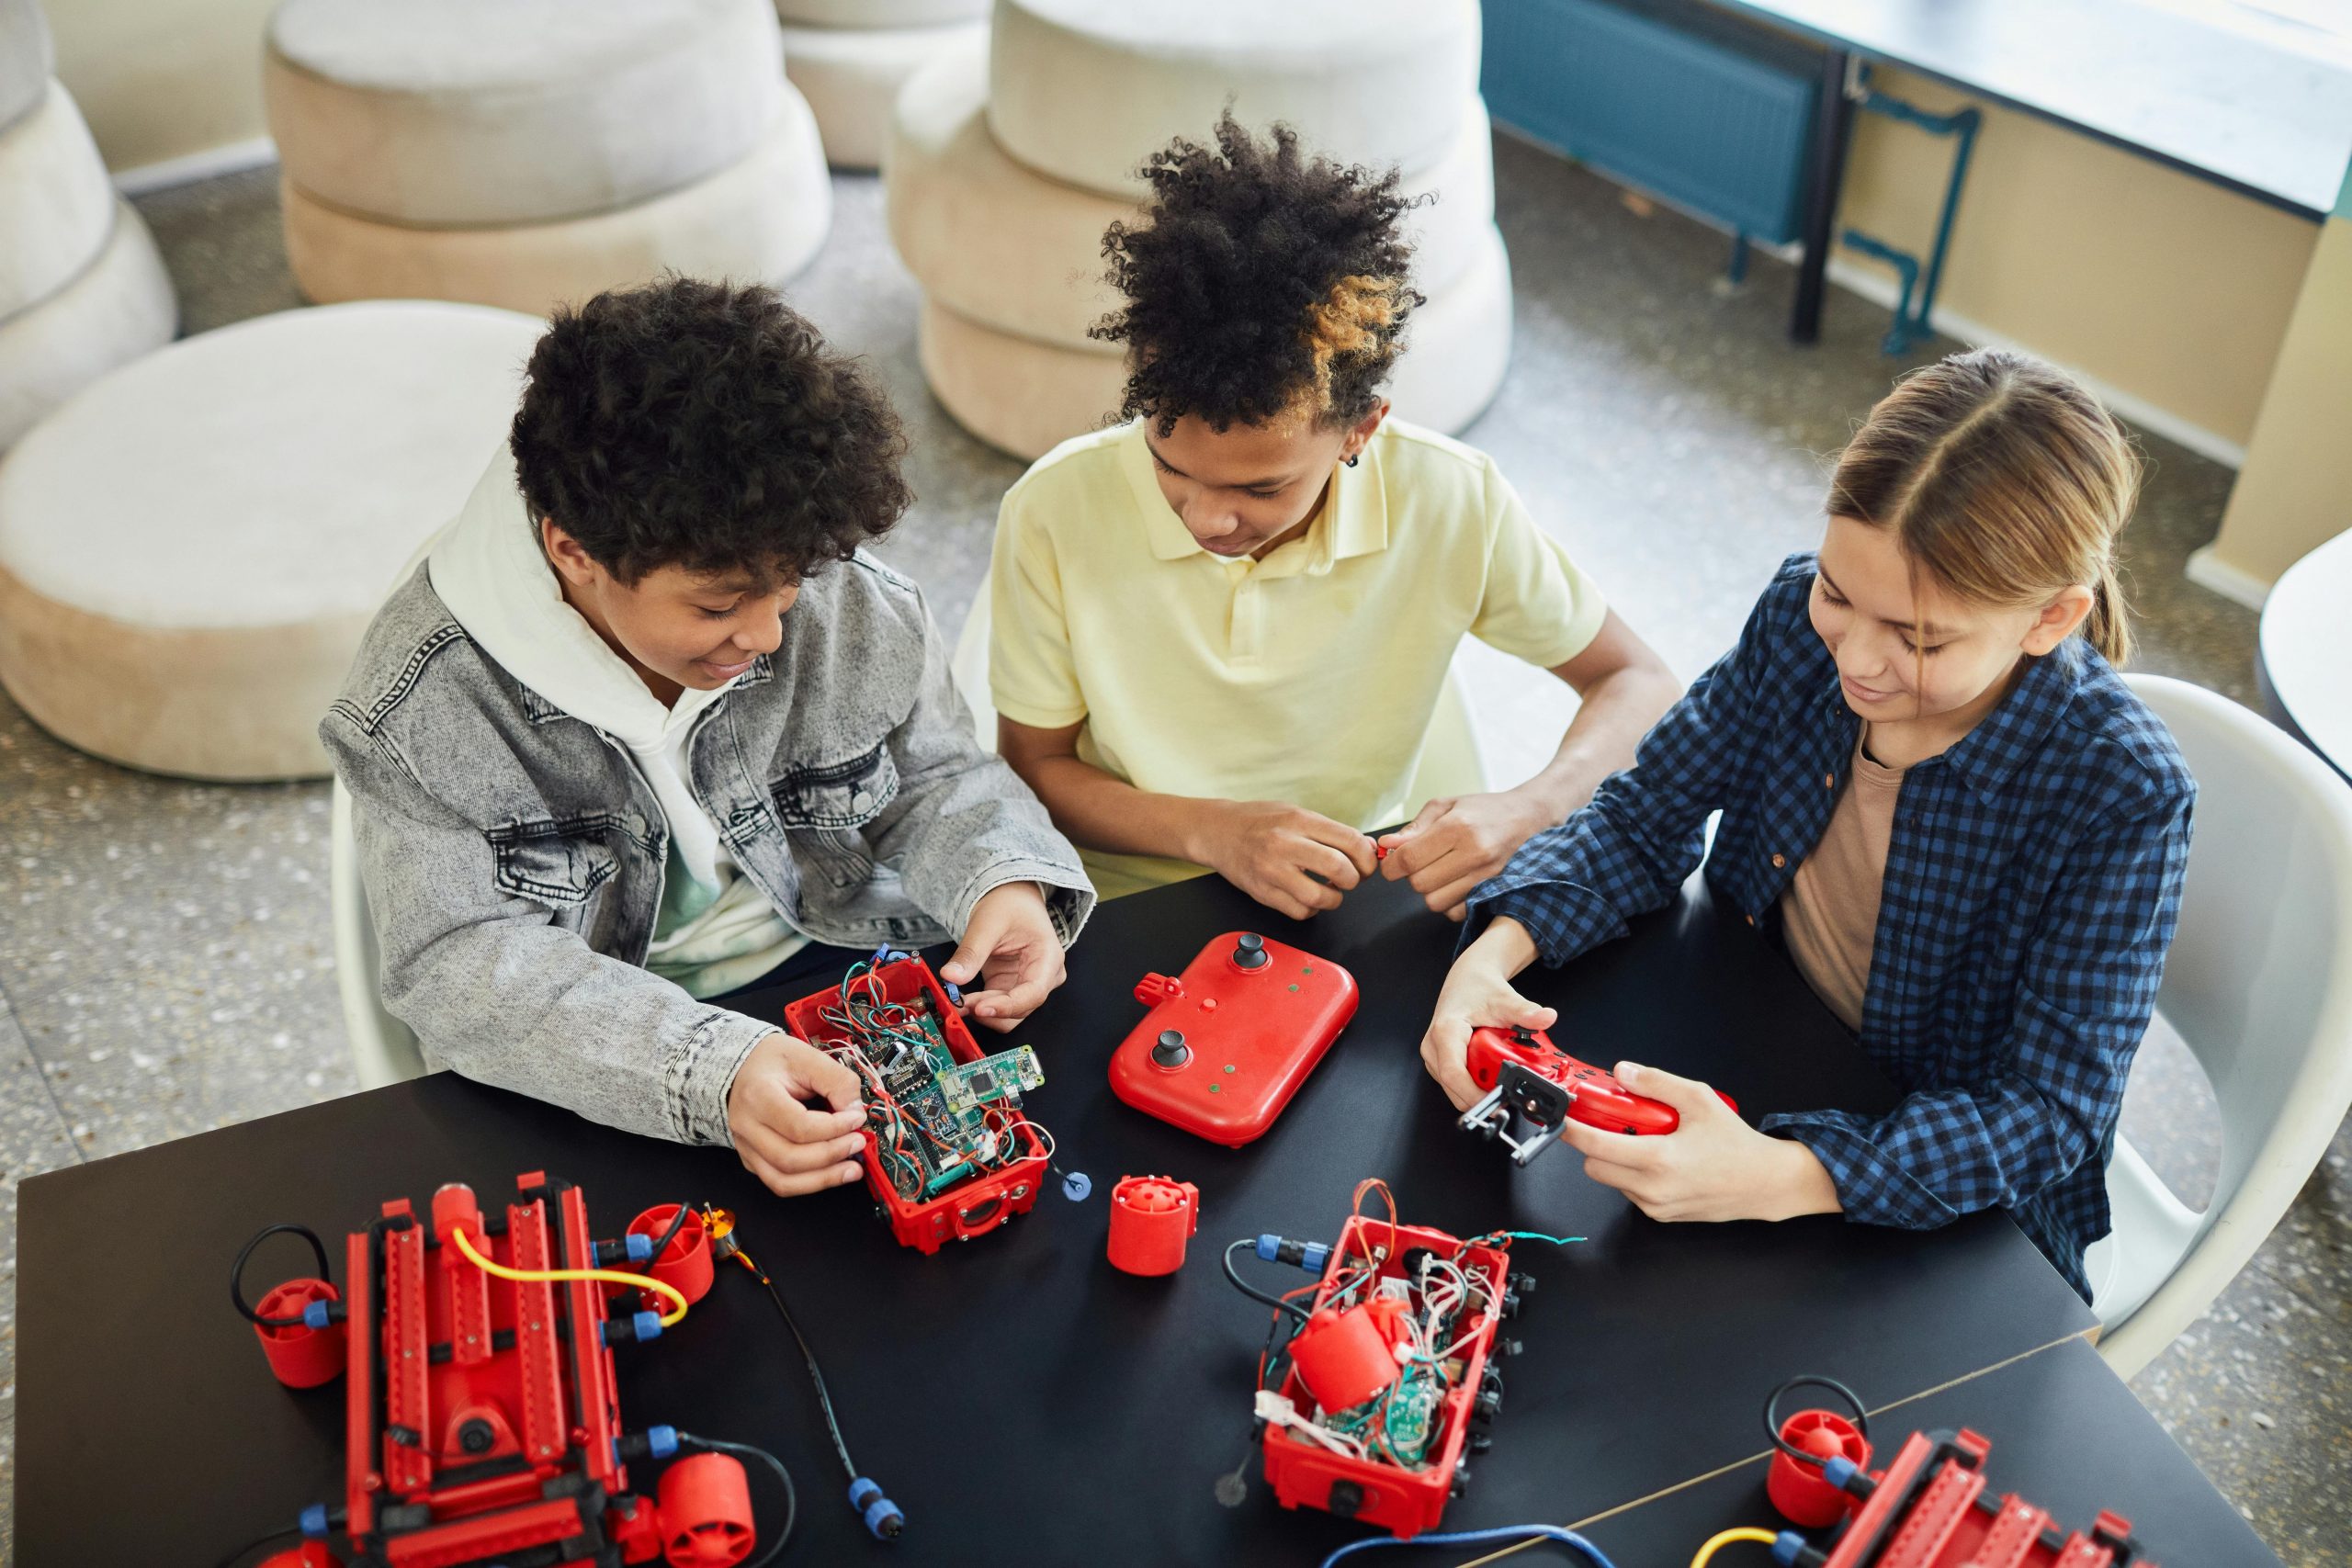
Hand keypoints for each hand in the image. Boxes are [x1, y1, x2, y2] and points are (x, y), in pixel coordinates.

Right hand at [726, 1032, 868, 1196]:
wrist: (742, 1069)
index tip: (857, 1118)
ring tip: (853, 1170)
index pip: (798, 1126)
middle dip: (832, 1155)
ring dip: (823, 1179)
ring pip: (783, 1181)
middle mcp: (747, 1127)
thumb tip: (856, 1110)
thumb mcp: (806, 1055)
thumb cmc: (773, 1061)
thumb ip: (836, 1079)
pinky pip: (780, 1183)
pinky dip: (810, 1183)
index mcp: (758, 1096)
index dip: (834, 1127)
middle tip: (858, 1143)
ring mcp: (747, 1148)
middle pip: (790, 1159)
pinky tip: (833, 1174)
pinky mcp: (753, 1161)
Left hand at [940, 881, 1065, 1032]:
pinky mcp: (1010, 987)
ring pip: (1010, 1014)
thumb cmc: (1010, 905)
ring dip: (984, 1012)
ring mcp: (1027, 984)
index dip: (1007, 1006)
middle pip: (1022, 1009)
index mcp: (1048, 958)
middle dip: (991, 1010)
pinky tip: (963, 1000)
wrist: (1010, 897)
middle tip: (961, 1004)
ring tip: (958, 1001)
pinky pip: (998, 1006)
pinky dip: (980, 1006)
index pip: (1033, 993)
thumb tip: (951, 977)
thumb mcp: (987, 924)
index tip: (980, 1008)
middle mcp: (1044, 977)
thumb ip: (970, 953)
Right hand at [1199, 800, 1377, 920]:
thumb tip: (1367, 848)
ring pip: (1318, 897)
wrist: (1217, 831)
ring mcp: (1271, 871)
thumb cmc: (1259, 820)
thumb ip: (1330, 831)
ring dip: (1334, 899)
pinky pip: (1299, 911)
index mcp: (1298, 820)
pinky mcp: (1262, 892)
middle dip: (1354, 879)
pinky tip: (1309, 898)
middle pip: (1338, 868)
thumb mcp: (1296, 813)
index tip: (1366, 863)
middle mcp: (1284, 844)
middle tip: (1350, 879)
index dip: (1367, 857)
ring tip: (1330, 891)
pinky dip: (1312, 909)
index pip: (1349, 840)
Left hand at [1378, 789, 1551, 920]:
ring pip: (1435, 902)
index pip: (1409, 859)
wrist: (1530, 817)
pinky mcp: (1495, 892)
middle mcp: (1474, 853)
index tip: (1392, 862)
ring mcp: (1488, 876)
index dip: (1392, 865)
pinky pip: (1455, 912)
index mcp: (1457, 827)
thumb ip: (1414, 827)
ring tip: (1440, 872)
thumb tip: (1386, 846)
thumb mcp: (1446, 806)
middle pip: (1419, 884)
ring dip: (1430, 890)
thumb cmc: (1483, 810)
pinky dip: (1449, 902)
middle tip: (1421, 863)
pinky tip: (1455, 883)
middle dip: (1412, 876)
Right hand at [1419, 921, 1554, 1110]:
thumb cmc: (1478, 988)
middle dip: (1482, 1095)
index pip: (1453, 1074)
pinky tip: (1491, 1075)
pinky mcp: (1440, 1063)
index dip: (1474, 1094)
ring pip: (1455, 1090)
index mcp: (1445, 1032)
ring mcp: (1434, 1058)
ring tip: (1500, 1078)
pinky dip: (1475, 1084)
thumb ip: (1526, 1011)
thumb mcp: (1505, 999)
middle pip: (1454, 1088)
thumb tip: (1547, 1017)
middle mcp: (1433, 1048)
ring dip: (1478, 1090)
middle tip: (1508, 1091)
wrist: (1467, 979)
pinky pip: (1457, 1084)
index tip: (1498, 1099)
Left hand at [1558, 1062, 1841, 1222]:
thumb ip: (1656, 1083)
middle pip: (1594, 1167)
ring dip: (1616, 1159)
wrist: (1766, 1183)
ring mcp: (1656, 1207)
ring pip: (1612, 1180)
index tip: (1561, 1117)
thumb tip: (1622, 1072)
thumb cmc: (1736, 1144)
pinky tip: (1659, 1159)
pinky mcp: (1662, 1216)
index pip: (1595, 1147)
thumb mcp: (1699, 1099)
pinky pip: (1631, 1192)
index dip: (1571, 1130)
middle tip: (1613, 1123)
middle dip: (1595, 1144)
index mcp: (1657, 1160)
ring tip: (1647, 1139)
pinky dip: (1634, 1174)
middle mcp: (1652, 1189)